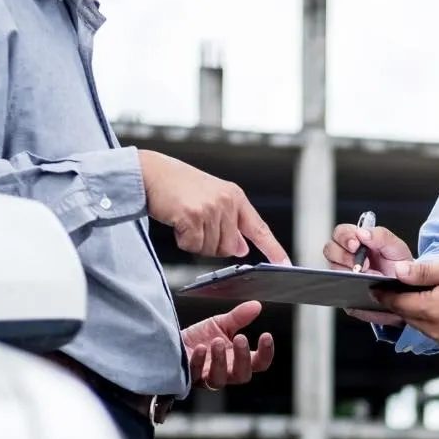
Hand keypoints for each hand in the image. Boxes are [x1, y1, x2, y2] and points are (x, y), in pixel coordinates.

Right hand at [139, 151, 289, 262]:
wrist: (152, 173)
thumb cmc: (180, 187)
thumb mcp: (213, 200)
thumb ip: (230, 224)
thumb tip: (241, 248)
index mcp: (236, 197)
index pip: (259, 228)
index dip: (273, 249)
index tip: (286, 265)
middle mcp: (227, 202)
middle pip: (229, 248)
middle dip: (212, 244)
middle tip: (197, 224)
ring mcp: (211, 208)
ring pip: (211, 249)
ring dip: (196, 242)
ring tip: (186, 220)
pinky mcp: (193, 216)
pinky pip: (193, 246)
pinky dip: (183, 241)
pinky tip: (178, 222)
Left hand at [182, 301, 274, 389]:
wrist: (173, 341)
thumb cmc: (199, 338)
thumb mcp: (220, 324)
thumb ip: (239, 317)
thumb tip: (256, 305)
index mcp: (236, 360)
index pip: (258, 363)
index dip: (266, 353)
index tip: (266, 336)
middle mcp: (225, 372)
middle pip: (242, 376)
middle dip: (243, 358)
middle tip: (240, 338)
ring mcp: (207, 377)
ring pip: (219, 380)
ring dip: (220, 360)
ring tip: (217, 341)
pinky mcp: (189, 377)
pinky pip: (195, 374)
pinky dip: (199, 361)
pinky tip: (201, 348)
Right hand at [323, 222, 413, 324]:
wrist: (404, 288)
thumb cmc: (399, 265)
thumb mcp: (396, 247)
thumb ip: (381, 236)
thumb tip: (362, 233)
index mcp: (358, 240)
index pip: (341, 233)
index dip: (344, 237)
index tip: (356, 245)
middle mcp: (347, 255)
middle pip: (330, 249)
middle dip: (343, 255)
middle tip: (362, 264)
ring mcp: (344, 272)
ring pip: (332, 268)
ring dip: (347, 271)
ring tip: (365, 275)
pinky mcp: (344, 287)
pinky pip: (337, 286)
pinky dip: (346, 284)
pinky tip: (359, 284)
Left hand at [373, 258, 438, 348]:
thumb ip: (424, 271)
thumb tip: (398, 271)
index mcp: (433, 309)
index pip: (397, 302)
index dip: (384, 294)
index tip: (374, 287)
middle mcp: (434, 329)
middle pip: (404, 315)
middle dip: (396, 302)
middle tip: (389, 289)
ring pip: (416, 324)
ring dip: (411, 311)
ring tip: (412, 295)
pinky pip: (429, 331)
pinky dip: (425, 319)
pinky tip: (432, 307)